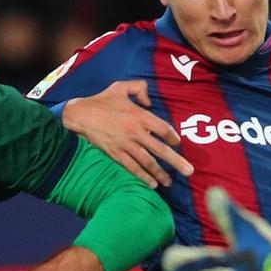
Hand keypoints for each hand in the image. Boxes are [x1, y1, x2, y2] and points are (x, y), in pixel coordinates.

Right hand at [62, 80, 192, 186]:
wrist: (80, 115)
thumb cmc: (102, 100)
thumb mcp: (121, 87)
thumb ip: (140, 88)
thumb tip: (150, 102)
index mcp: (139, 115)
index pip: (163, 129)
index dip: (173, 137)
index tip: (178, 143)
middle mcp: (135, 132)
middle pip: (160, 150)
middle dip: (176, 162)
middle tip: (189, 171)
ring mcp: (126, 145)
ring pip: (147, 162)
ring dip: (160, 173)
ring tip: (170, 182)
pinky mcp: (116, 154)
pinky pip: (132, 168)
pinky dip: (143, 176)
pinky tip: (152, 184)